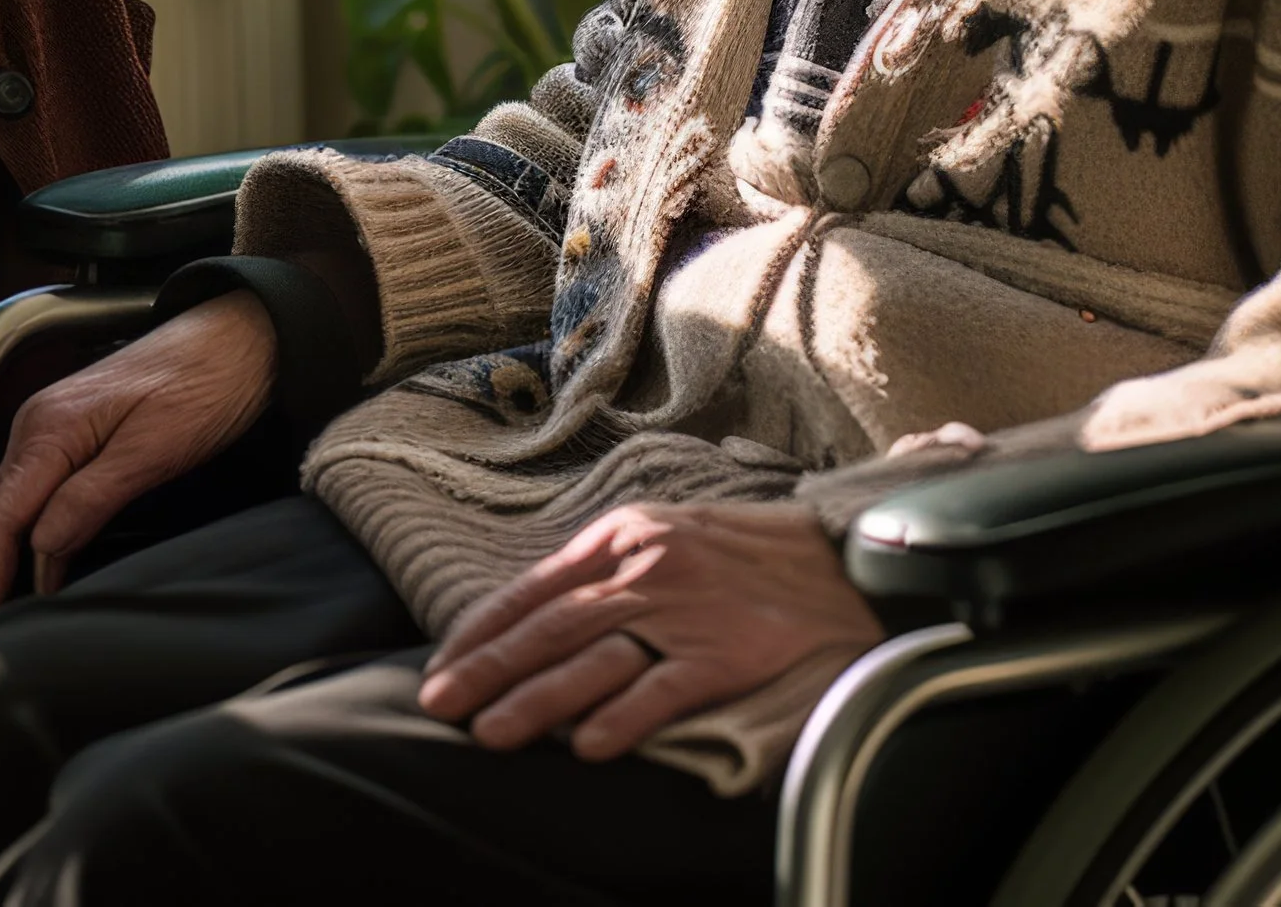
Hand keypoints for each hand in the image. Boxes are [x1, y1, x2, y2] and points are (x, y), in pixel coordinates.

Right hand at [0, 290, 276, 641]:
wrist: (240, 336)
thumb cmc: (206, 383)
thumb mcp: (154, 447)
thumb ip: (91, 497)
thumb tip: (41, 552)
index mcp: (50, 430)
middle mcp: (37, 428)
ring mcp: (50, 432)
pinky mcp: (71, 438)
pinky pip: (24, 499)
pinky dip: (6, 543)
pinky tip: (7, 573)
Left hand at [417, 501, 880, 761]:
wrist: (840, 561)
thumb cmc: (746, 553)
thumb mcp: (666, 534)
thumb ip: (606, 567)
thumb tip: (538, 613)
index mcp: (624, 535)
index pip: (535, 588)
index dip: (484, 631)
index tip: (443, 666)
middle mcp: (646, 568)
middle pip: (551, 625)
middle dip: (489, 669)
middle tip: (440, 705)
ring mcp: (685, 611)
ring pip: (593, 657)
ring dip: (536, 700)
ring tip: (491, 733)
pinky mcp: (727, 652)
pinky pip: (664, 688)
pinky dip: (623, 718)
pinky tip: (587, 746)